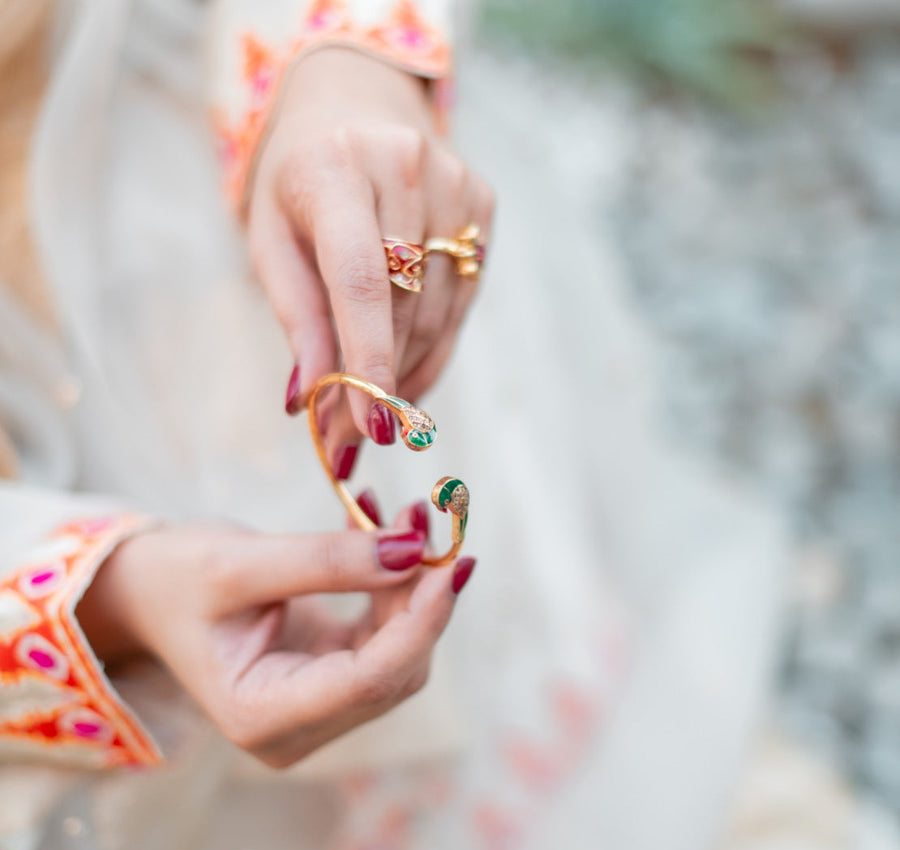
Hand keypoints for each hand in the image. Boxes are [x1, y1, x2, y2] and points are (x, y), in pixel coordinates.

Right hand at [78, 512, 475, 767]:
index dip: (420, 622)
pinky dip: (391, 585)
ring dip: (410, 584)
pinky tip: (381, 532)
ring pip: (398, 653)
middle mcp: (295, 727)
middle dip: (419, 595)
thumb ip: (326, 561)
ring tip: (403, 514)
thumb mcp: (239, 563)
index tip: (451, 561)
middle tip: (424, 518)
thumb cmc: (175, 579)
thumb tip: (413, 552)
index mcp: (261, 717)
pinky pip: (382, 636)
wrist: (149, 590)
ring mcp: (315, 707)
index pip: (369, 681)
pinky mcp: (329, 679)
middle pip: (393, 669)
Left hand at [247, 48, 494, 475]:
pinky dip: (433, 349)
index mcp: (337, 166)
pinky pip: (462, 301)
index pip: (362, 279)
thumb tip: (309, 399)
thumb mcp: (271, 239)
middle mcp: (404, 167)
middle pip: (403, 307)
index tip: (367, 426)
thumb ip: (295, 317)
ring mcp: (454, 184)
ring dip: (405, 374)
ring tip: (373, 411)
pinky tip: (405, 374)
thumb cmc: (299, 181)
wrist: (354, 105)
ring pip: (438, 314)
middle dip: (376, 383)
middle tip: (348, 437)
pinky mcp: (482, 204)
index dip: (367, 358)